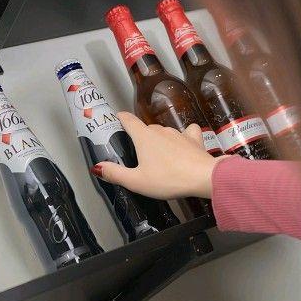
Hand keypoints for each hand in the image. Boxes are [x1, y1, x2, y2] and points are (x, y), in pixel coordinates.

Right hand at [92, 111, 229, 198]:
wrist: (203, 177)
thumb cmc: (168, 179)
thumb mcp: (136, 181)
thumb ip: (115, 174)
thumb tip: (97, 167)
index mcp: (143, 136)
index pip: (128, 119)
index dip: (120, 118)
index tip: (116, 119)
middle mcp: (160, 130)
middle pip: (146, 128)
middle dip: (140, 137)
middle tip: (137, 152)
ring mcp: (178, 133)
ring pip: (164, 132)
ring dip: (159, 140)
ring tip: (158, 157)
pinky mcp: (194, 139)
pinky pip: (187, 132)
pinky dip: (183, 136)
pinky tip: (184, 144)